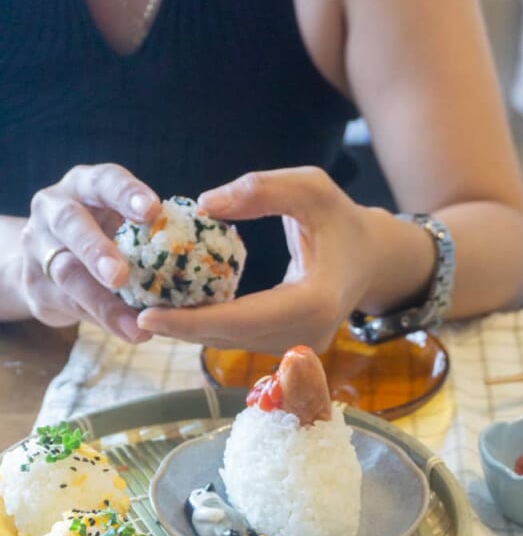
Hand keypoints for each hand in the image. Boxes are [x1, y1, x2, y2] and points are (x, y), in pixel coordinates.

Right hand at [20, 163, 159, 341]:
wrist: (45, 259)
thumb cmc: (102, 233)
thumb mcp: (119, 222)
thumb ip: (146, 233)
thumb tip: (199, 257)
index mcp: (84, 186)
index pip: (104, 181)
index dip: (126, 194)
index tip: (153, 210)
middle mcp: (54, 209)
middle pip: (70, 223)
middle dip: (96, 250)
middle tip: (120, 276)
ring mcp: (38, 246)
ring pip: (66, 272)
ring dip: (102, 301)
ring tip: (135, 326)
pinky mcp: (35, 285)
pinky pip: (69, 305)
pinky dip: (102, 320)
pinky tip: (128, 333)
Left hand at [137, 167, 373, 353]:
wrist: (372, 258)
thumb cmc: (341, 218)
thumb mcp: (310, 187)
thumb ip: (260, 190)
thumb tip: (203, 204)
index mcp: (316, 301)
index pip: (242, 319)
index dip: (192, 322)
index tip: (147, 315)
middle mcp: (309, 334)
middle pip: (233, 339)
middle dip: (182, 330)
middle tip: (135, 313)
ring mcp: (303, 347)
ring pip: (235, 344)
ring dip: (193, 332)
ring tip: (149, 312)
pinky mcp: (293, 348)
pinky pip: (244, 340)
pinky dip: (212, 329)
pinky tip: (181, 313)